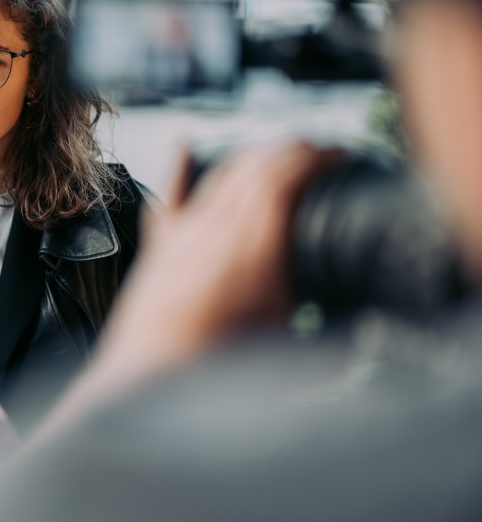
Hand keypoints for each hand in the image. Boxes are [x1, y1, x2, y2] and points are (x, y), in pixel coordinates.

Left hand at [107, 141, 340, 373]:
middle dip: (292, 149)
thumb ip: (329, 337)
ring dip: (253, 155)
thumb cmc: (217, 368)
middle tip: (320, 148)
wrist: (150, 380)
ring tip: (279, 150)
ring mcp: (184, 235)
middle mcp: (216, 232)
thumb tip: (372, 337)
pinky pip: (169, 195)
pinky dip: (177, 164)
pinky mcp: (159, 248)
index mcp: (254, 252)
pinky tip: (182, 141)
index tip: (338, 153)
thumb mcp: (286, 347)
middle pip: (256, 169)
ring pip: (220, 176)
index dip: (315, 159)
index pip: (284, 181)